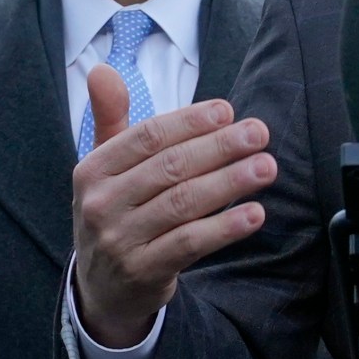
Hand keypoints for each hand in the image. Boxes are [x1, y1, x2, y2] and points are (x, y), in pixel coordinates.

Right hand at [70, 64, 276, 348]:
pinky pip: (190, 244)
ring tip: (265, 167)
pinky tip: (254, 213)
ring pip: (183, 204)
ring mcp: (120, 240)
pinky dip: (224, 228)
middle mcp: (101, 204)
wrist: (102, 290)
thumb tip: (102, 68)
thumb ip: (110, 118)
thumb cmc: (114, 213)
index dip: (189, 122)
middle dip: (219, 147)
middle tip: (258, 134)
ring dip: (230, 183)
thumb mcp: (103, 168)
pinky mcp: (143, 272)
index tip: (227, 111)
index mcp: (93, 170)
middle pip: (169, 167)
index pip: (146, 138)